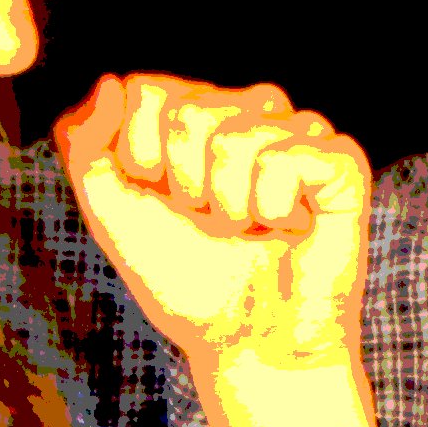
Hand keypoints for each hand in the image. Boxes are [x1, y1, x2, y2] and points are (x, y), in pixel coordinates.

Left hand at [57, 72, 372, 380]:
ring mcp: (296, 134)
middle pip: (189, 110)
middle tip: (210, 222)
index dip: (140, 157)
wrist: (245, 343)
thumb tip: (110, 83)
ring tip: (248, 228)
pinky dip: (275, 204)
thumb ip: (86, 145)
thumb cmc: (184, 278)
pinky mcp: (341, 163)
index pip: (146, 90)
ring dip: (229, 203)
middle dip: (185, 184)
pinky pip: (291, 152)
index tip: (162, 202)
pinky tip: (288, 226)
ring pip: (238, 132)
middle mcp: (247, 114)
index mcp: (193, 117)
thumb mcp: (111, 212)